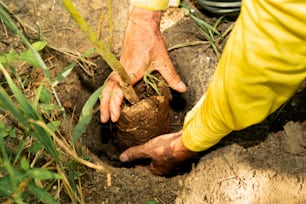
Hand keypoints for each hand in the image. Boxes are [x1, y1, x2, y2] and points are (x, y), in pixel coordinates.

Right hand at [100, 7, 186, 122]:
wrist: (142, 25)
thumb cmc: (150, 41)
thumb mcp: (163, 61)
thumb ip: (172, 77)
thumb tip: (182, 89)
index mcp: (130, 72)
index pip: (118, 92)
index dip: (115, 105)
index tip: (114, 117)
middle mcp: (121, 72)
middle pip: (108, 91)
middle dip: (104, 107)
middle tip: (104, 120)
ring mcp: (119, 69)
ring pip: (107, 87)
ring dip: (104, 100)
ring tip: (103, 112)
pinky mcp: (120, 66)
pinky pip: (110, 81)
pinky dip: (108, 91)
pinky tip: (110, 97)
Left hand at [119, 131, 196, 174]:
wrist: (187, 142)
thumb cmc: (168, 148)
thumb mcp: (147, 149)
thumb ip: (135, 153)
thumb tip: (122, 158)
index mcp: (157, 170)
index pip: (142, 167)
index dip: (135, 161)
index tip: (130, 157)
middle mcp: (165, 168)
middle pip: (152, 162)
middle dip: (146, 156)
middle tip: (140, 149)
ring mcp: (173, 160)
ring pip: (160, 156)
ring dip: (155, 151)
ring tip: (150, 144)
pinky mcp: (178, 152)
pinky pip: (168, 150)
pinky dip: (164, 146)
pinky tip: (162, 141)